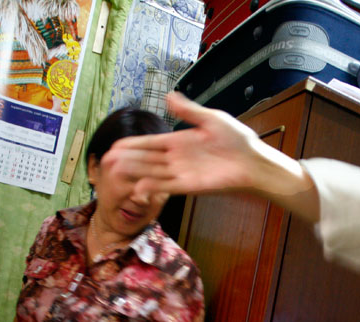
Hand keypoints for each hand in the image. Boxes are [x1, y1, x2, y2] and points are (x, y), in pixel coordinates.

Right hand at [104, 92, 278, 197]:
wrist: (253, 162)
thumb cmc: (237, 140)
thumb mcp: (211, 119)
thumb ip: (188, 111)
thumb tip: (168, 96)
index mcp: (179, 141)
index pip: (149, 143)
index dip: (132, 145)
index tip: (114, 147)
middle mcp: (177, 158)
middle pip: (146, 159)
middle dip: (127, 160)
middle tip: (106, 161)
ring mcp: (182, 173)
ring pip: (151, 173)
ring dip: (134, 173)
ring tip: (114, 173)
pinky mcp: (190, 186)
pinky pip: (166, 187)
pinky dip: (152, 188)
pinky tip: (137, 187)